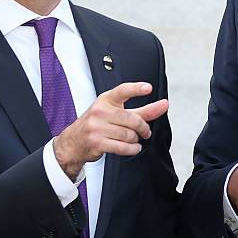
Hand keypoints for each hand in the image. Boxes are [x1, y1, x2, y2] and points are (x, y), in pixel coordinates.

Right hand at [53, 82, 167, 179]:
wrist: (74, 141)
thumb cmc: (98, 124)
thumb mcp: (117, 112)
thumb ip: (143, 109)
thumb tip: (163, 105)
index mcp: (106, 99)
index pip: (122, 90)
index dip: (136, 89)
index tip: (148, 88)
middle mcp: (100, 111)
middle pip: (133, 119)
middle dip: (143, 128)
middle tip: (145, 131)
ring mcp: (97, 127)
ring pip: (129, 134)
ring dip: (136, 140)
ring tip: (133, 139)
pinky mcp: (97, 142)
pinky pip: (123, 147)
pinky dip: (132, 149)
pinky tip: (133, 147)